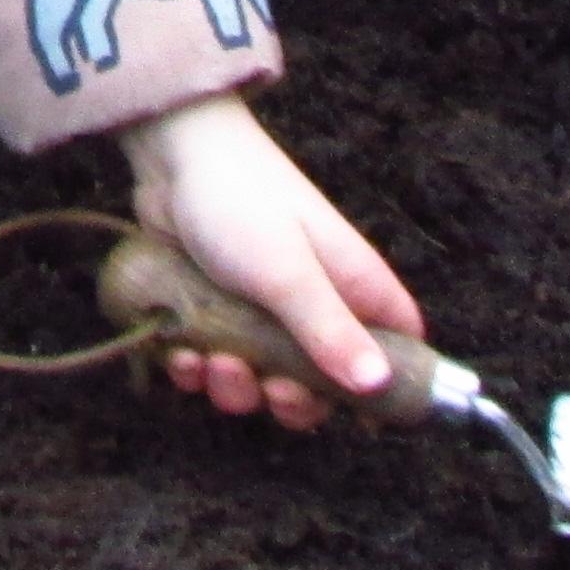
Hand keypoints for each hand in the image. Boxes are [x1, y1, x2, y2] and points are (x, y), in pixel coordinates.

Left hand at [117, 91, 423, 431]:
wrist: (170, 154)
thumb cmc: (242, 203)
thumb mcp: (288, 273)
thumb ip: (331, 332)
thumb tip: (378, 386)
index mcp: (354, 288)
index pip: (398, 348)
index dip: (387, 388)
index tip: (357, 416)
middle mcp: (315, 303)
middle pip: (324, 384)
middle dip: (292, 400)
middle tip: (268, 389)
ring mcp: (263, 308)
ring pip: (262, 378)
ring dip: (235, 387)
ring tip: (212, 363)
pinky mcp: (215, 309)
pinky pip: (214, 362)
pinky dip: (196, 369)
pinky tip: (179, 356)